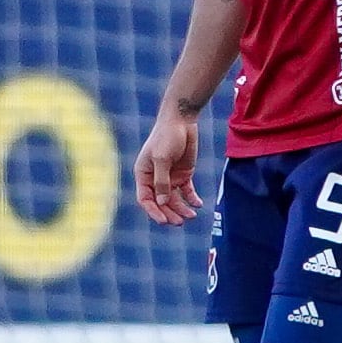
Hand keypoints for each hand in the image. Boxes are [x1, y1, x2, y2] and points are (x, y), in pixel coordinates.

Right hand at [135, 108, 202, 225]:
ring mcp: (169, 177)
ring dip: (181, 209)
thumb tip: (163, 203)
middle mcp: (155, 178)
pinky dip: (191, 199)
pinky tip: (198, 204)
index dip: (153, 211)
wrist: (181, 120)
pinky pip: (186, 191)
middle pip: (161, 202)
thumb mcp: (162, 158)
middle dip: (169, 213)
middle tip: (180, 222)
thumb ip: (162, 181)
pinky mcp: (183, 174)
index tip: (164, 221)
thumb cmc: (166, 136)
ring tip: (192, 216)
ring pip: (174, 199)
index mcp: (143, 174)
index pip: (145, 199)